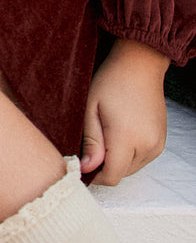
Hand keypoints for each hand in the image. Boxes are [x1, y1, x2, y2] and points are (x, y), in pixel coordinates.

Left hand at [81, 38, 169, 185]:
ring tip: (104, 137)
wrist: (139, 65)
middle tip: (90, 147)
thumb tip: (87, 168)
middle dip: (104, 168)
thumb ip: (91, 142)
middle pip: (121, 174)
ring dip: (117, 162)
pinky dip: (128, 155)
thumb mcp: (91, 109)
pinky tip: (118, 136)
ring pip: (132, 169)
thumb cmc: (111, 82)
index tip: (81, 166)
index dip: (94, 176)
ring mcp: (157, 144)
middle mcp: (147, 145)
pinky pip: (142, 159)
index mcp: (127, 137)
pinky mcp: (161, 141)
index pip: (111, 176)